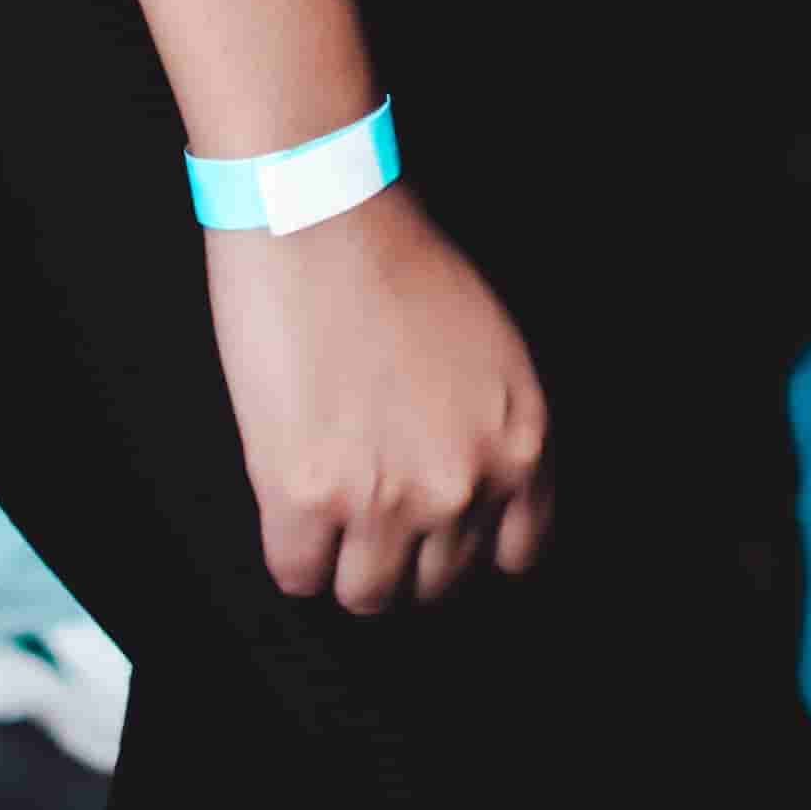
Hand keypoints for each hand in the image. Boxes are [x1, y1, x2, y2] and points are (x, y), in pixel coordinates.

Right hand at [206, 185, 552, 614]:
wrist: (319, 213)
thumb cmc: (396, 259)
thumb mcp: (489, 349)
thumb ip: (489, 431)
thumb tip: (466, 503)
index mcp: (523, 439)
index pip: (517, 556)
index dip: (469, 548)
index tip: (438, 534)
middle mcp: (466, 481)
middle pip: (435, 588)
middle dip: (402, 555)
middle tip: (369, 508)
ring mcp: (387, 500)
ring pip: (367, 596)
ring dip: (343, 560)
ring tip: (328, 505)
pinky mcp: (307, 500)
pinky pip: (298, 576)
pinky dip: (290, 547)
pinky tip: (287, 493)